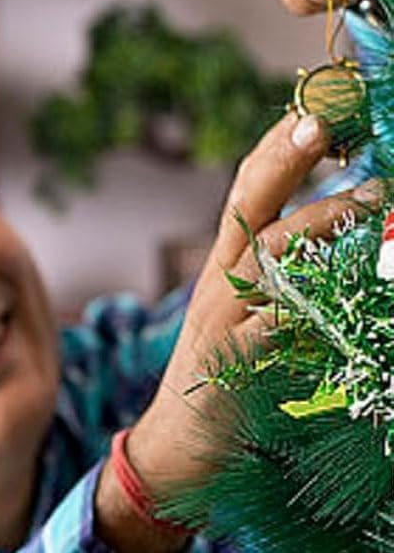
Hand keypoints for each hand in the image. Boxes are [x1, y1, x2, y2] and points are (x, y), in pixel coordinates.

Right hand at [121, 113, 380, 502]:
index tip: (318, 101)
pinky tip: (337, 290)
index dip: (280, 141)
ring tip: (374, 200)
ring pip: (272, 252)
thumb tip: (353, 229)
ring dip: (324, 221)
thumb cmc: (227, 382)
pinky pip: (277, 323)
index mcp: (225, 264)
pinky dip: (308, 302)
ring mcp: (225, 319)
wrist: (177, 452)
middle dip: (289, 155)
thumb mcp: (252, 317)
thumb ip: (289, 278)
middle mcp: (220, 281)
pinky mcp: (235, 362)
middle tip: (333, 121)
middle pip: (250, 202)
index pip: (248, 185)